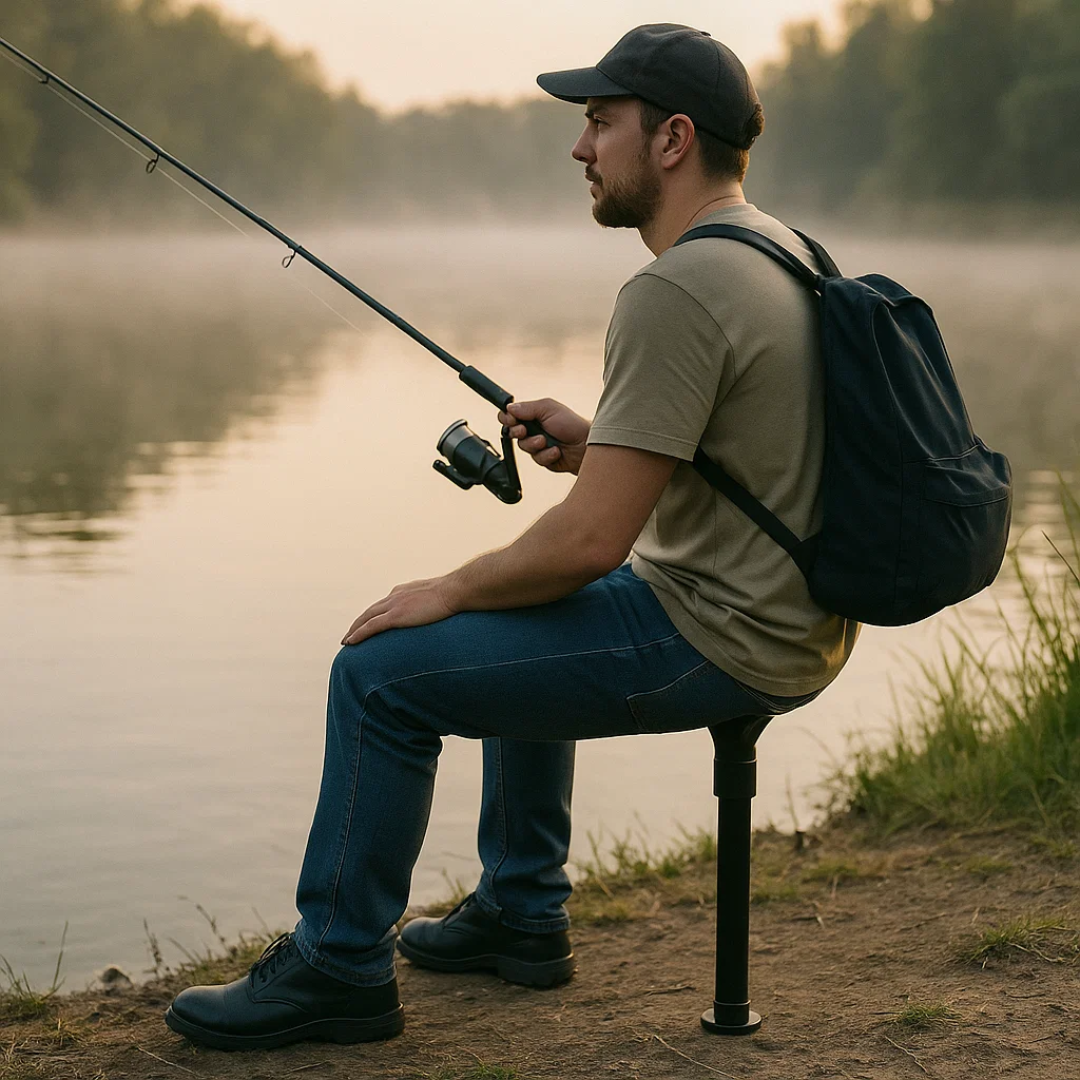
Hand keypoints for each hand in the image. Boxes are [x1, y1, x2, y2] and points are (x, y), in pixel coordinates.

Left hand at [341, 577, 456, 645]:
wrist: (455, 591)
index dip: (373, 615)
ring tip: (347, 641)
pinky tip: (350, 642)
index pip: (383, 604)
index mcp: (404, 591)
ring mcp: (394, 605)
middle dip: (359, 623)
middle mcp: (395, 596)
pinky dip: (358, 634)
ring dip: (354, 630)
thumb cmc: (454, 594)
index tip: (368, 623)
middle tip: (350, 634)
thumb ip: (431, 604)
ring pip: (366, 619)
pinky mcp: (396, 616)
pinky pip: (371, 626)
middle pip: (370, 611)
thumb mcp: (439, 598)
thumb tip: (437, 612)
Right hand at [496, 398, 590, 475]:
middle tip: (524, 431)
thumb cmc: (571, 424)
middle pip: (512, 433)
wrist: (586, 445)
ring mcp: (538, 445)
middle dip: (518, 432)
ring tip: (546, 441)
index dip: (507, 418)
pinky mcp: (544, 459)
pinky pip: (537, 459)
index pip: (511, 415)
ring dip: (534, 444)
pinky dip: (546, 455)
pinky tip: (557, 452)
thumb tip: (509, 407)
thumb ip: (527, 408)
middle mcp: (534, 429)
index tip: (512, 419)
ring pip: (523, 447)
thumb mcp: (548, 409)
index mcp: (533, 414)